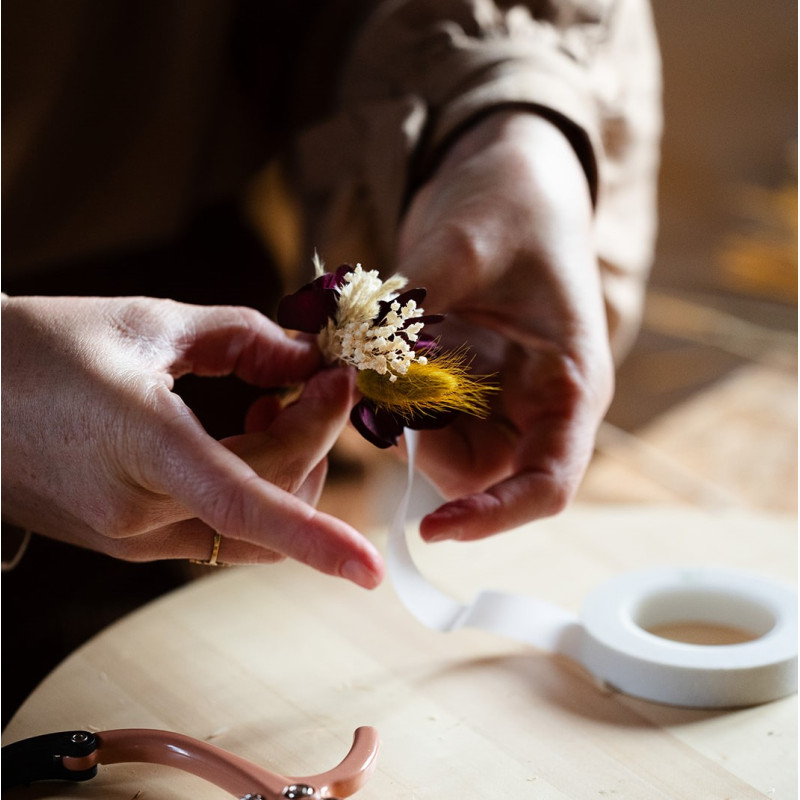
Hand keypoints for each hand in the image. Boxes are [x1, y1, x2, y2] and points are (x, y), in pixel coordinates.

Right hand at [1, 295, 382, 587]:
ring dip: (286, 469)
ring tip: (270, 402)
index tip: (371, 562)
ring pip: (248, 526)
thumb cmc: (37, 348)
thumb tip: (309, 361)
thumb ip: (244, 338)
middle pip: (268, 498)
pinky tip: (240, 432)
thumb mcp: (149, 322)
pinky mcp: (126, 541)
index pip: (244, 506)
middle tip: (319, 379)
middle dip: (314, 438)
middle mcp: (135, 510)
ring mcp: (128, 536)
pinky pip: (214, 529)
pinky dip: (251, 488)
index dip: (315, 541)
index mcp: (140, 444)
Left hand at [396, 111, 613, 541]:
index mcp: (568, 384)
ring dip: (392, 420)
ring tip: (361, 361)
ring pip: (435, 447)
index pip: (546, 483)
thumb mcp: (467, 244)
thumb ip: (412, 307)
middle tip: (370, 393)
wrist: (505, 174)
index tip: (433, 529)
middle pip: (476, 473)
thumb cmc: (512, 204)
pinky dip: (379, 394)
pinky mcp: (453, 376)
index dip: (494, 518)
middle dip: (418, 448)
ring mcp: (490, 392)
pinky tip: (357, 353)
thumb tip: (355, 360)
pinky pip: (411, 411)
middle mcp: (531, 403)